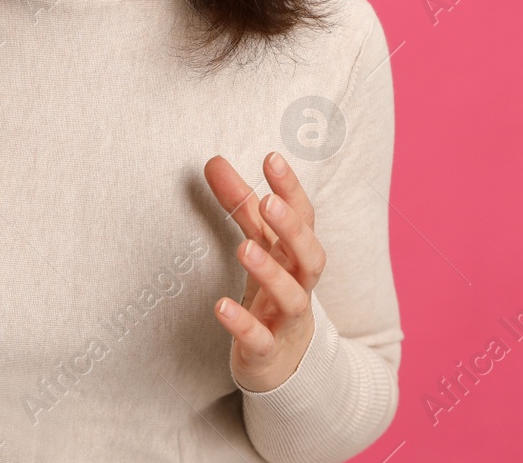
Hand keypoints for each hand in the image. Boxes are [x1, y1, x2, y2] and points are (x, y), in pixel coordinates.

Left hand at [203, 150, 324, 392]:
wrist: (288, 364)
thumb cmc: (273, 293)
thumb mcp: (259, 246)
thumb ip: (240, 205)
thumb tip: (213, 160)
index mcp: (297, 255)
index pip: (304, 217)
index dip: (290, 189)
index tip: (272, 158)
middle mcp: (300, 284)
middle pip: (309, 254)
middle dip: (292, 228)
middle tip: (269, 201)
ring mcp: (286, 320)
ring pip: (292, 296)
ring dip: (270, 272)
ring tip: (245, 248)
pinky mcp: (267, 351)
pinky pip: (260, 339)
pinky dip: (243, 324)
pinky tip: (220, 306)